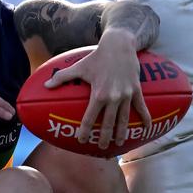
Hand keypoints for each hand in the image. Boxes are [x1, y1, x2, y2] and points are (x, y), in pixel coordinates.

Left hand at [44, 30, 151, 150]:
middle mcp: (113, 97)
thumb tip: (45, 85)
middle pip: (108, 123)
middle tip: (101, 147)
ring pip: (124, 119)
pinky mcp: (137, 90)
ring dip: (122, 132)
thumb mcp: (78, 67)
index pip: (90, 117)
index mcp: (98, 94)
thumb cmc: (96, 57)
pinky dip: (146, 117)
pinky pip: (142, 107)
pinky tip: (147, 127)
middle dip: (104, 137)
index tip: (81, 139)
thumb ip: (62, 77)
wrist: (119, 45)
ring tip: (119, 143)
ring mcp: (127, 95)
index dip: (85, 130)